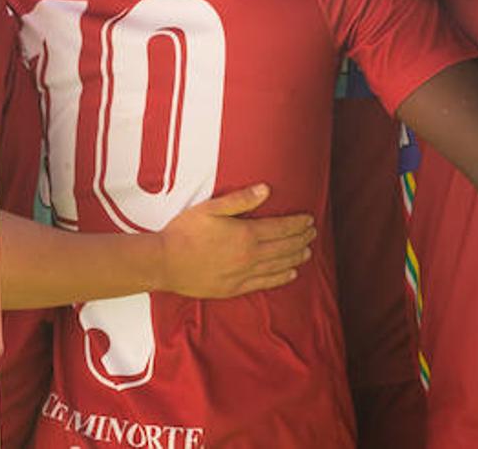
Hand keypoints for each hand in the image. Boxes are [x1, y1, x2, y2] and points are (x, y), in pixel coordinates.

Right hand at [158, 183, 315, 297]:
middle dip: (301, 239)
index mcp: (246, 234)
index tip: (309, 220)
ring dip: (295, 257)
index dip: (297, 224)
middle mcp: (250, 256)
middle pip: (284, 247)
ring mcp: (243, 274)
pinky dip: (281, 278)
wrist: (165, 263)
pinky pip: (265, 283)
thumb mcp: (210, 208)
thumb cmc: (184, 232)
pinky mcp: (235, 288)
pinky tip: (290, 273)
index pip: (281, 228)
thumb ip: (240, 200)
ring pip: (279, 266)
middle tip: (313, 233)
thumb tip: (266, 190)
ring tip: (308, 251)